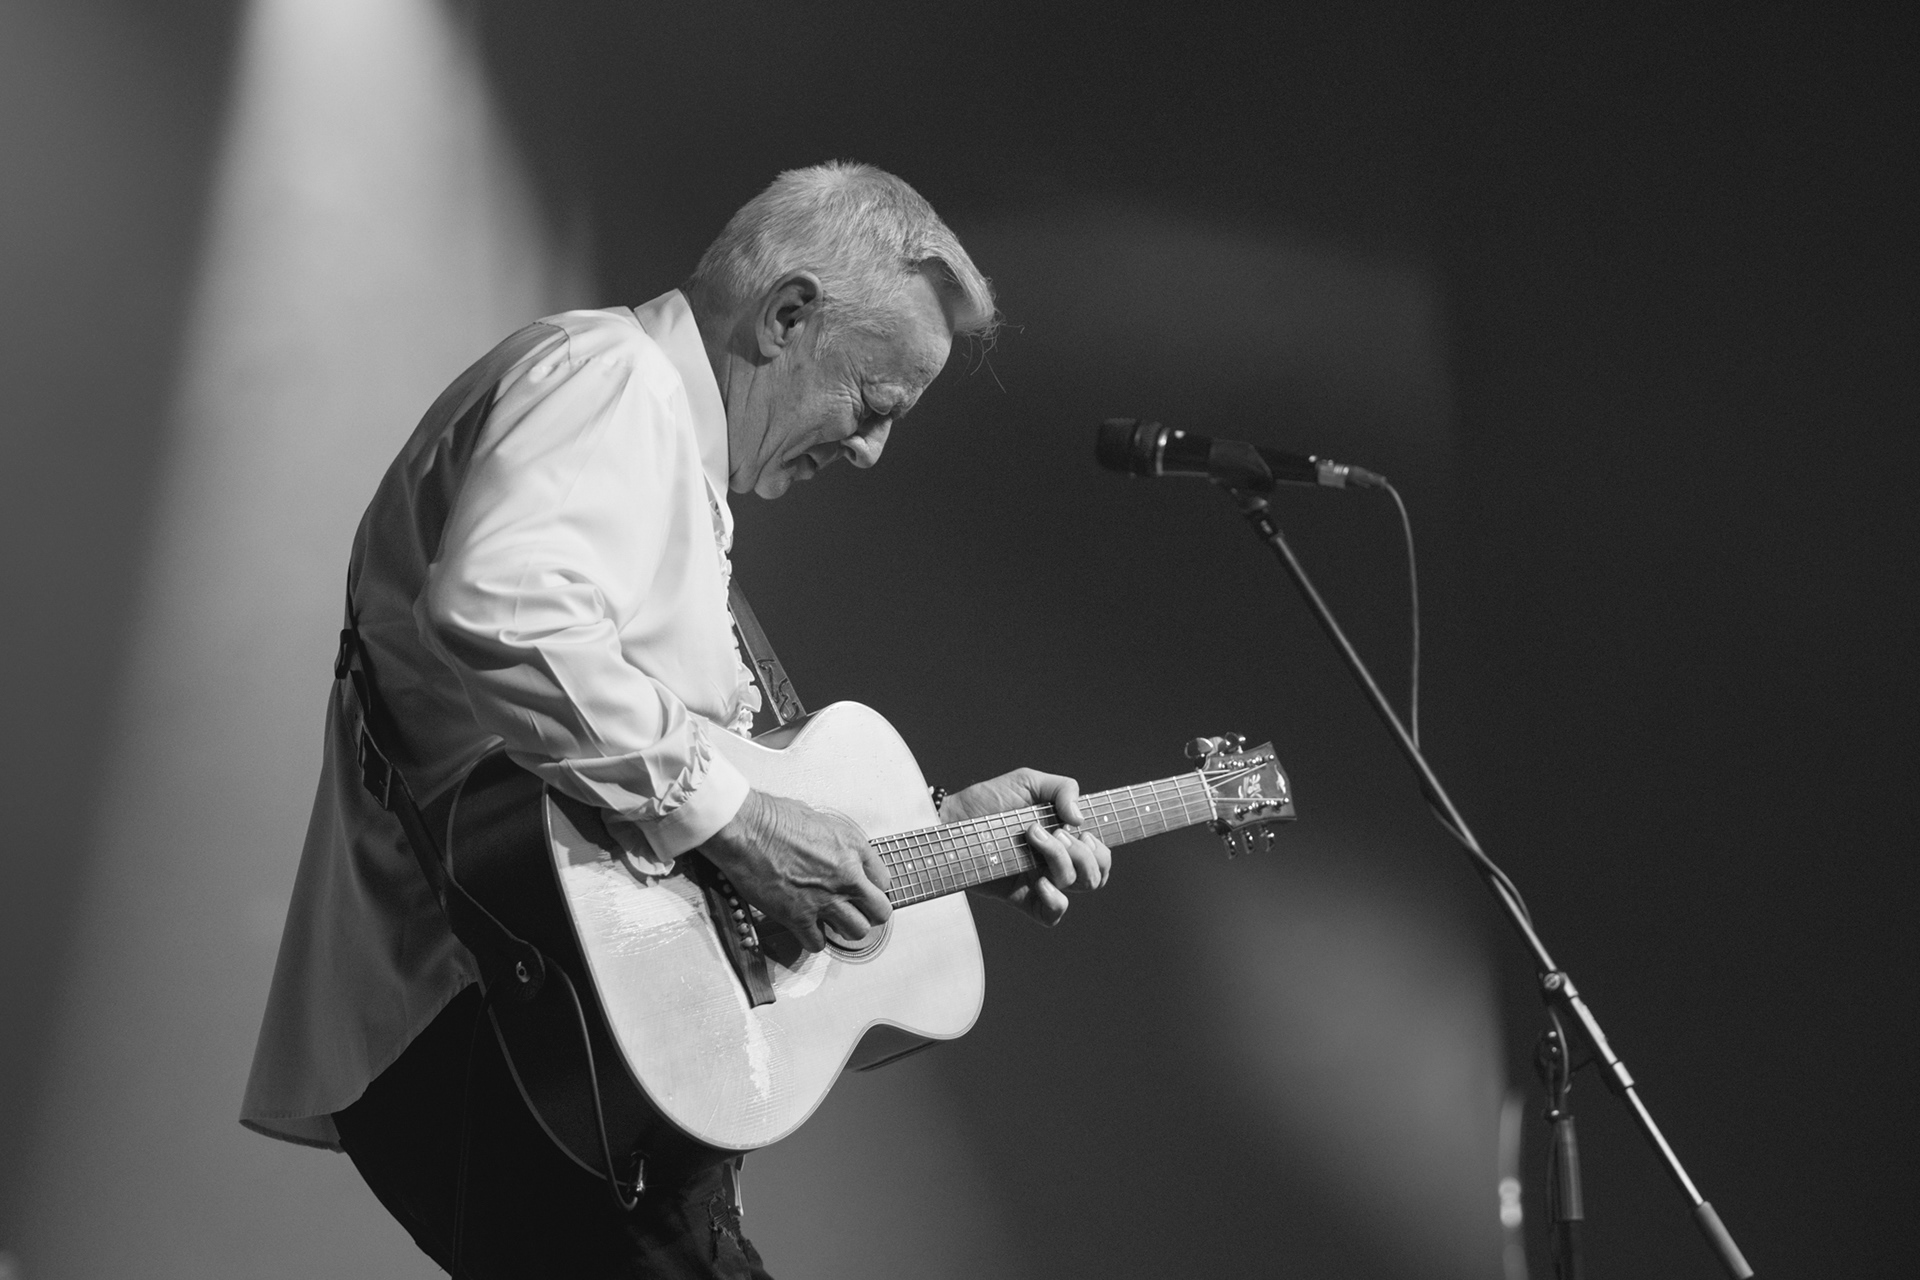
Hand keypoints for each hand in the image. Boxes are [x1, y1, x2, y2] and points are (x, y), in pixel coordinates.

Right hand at [700, 790, 891, 952]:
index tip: (861, 891)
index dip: (871, 888)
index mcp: (854, 848)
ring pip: (856, 932)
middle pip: (880, 912)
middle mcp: (846, 876)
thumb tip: (837, 853)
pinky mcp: (799, 917)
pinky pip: (818, 943)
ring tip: (831, 921)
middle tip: (854, 911)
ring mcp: (825, 899)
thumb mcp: (820, 820)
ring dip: (844, 929)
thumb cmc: (774, 817)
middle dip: (868, 913)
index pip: (884, 881)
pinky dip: (812, 939)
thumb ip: (837, 843)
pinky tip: (806, 928)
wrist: (745, 829)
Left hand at [943, 768, 1111, 925]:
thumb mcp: (1028, 782)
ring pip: (1077, 886)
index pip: (1101, 856)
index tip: (1084, 831)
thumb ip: (1063, 788)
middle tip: (1053, 832)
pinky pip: (1052, 914)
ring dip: (1063, 860)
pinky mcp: (1021, 898)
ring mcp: (1040, 881)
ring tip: (1034, 838)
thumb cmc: (988, 800)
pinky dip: (1055, 899)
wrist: (951, 819)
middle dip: (1082, 852)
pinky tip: (1039, 880)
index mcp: (1064, 839)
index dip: (1103, 850)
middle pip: (1096, 875)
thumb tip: (1080, 819)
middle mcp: (1056, 863)